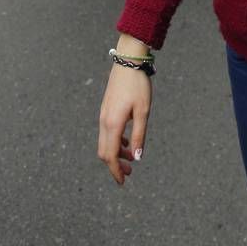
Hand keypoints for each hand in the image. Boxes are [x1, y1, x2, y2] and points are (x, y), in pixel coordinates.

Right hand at [98, 47, 152, 185]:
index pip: (110, 156)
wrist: (128, 62)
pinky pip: (107, 132)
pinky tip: (127, 141)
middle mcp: (104, 122)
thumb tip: (138, 157)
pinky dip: (115, 142)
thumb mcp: (143, 111)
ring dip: (116, 153)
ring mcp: (103, 115)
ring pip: (105, 143)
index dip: (115, 171)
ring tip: (132, 158)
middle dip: (115, 165)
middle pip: (104, 152)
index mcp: (112, 124)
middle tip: (129, 173)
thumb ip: (139, 134)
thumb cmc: (138, 86)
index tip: (123, 182)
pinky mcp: (106, 110)